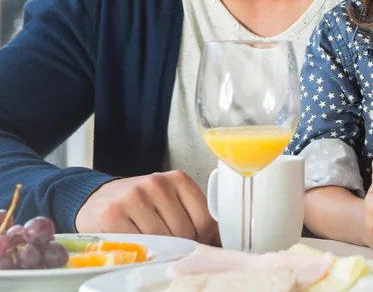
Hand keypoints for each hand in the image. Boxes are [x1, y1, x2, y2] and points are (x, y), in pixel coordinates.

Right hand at [75, 171, 218, 243]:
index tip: (195, 241)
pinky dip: (142, 249)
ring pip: (164, 239)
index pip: (205, 217)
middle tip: (170, 244)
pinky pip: (140, 243)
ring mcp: (135, 197)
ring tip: (153, 242)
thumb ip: (193, 214)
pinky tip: (137, 242)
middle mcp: (157, 184)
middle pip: (185, 230)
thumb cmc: (140, 203)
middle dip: (181, 244)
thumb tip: (221, 240)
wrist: (96, 199)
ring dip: (161, 248)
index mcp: (178, 179)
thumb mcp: (170, 199)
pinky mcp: (114, 214)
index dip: (203, 236)